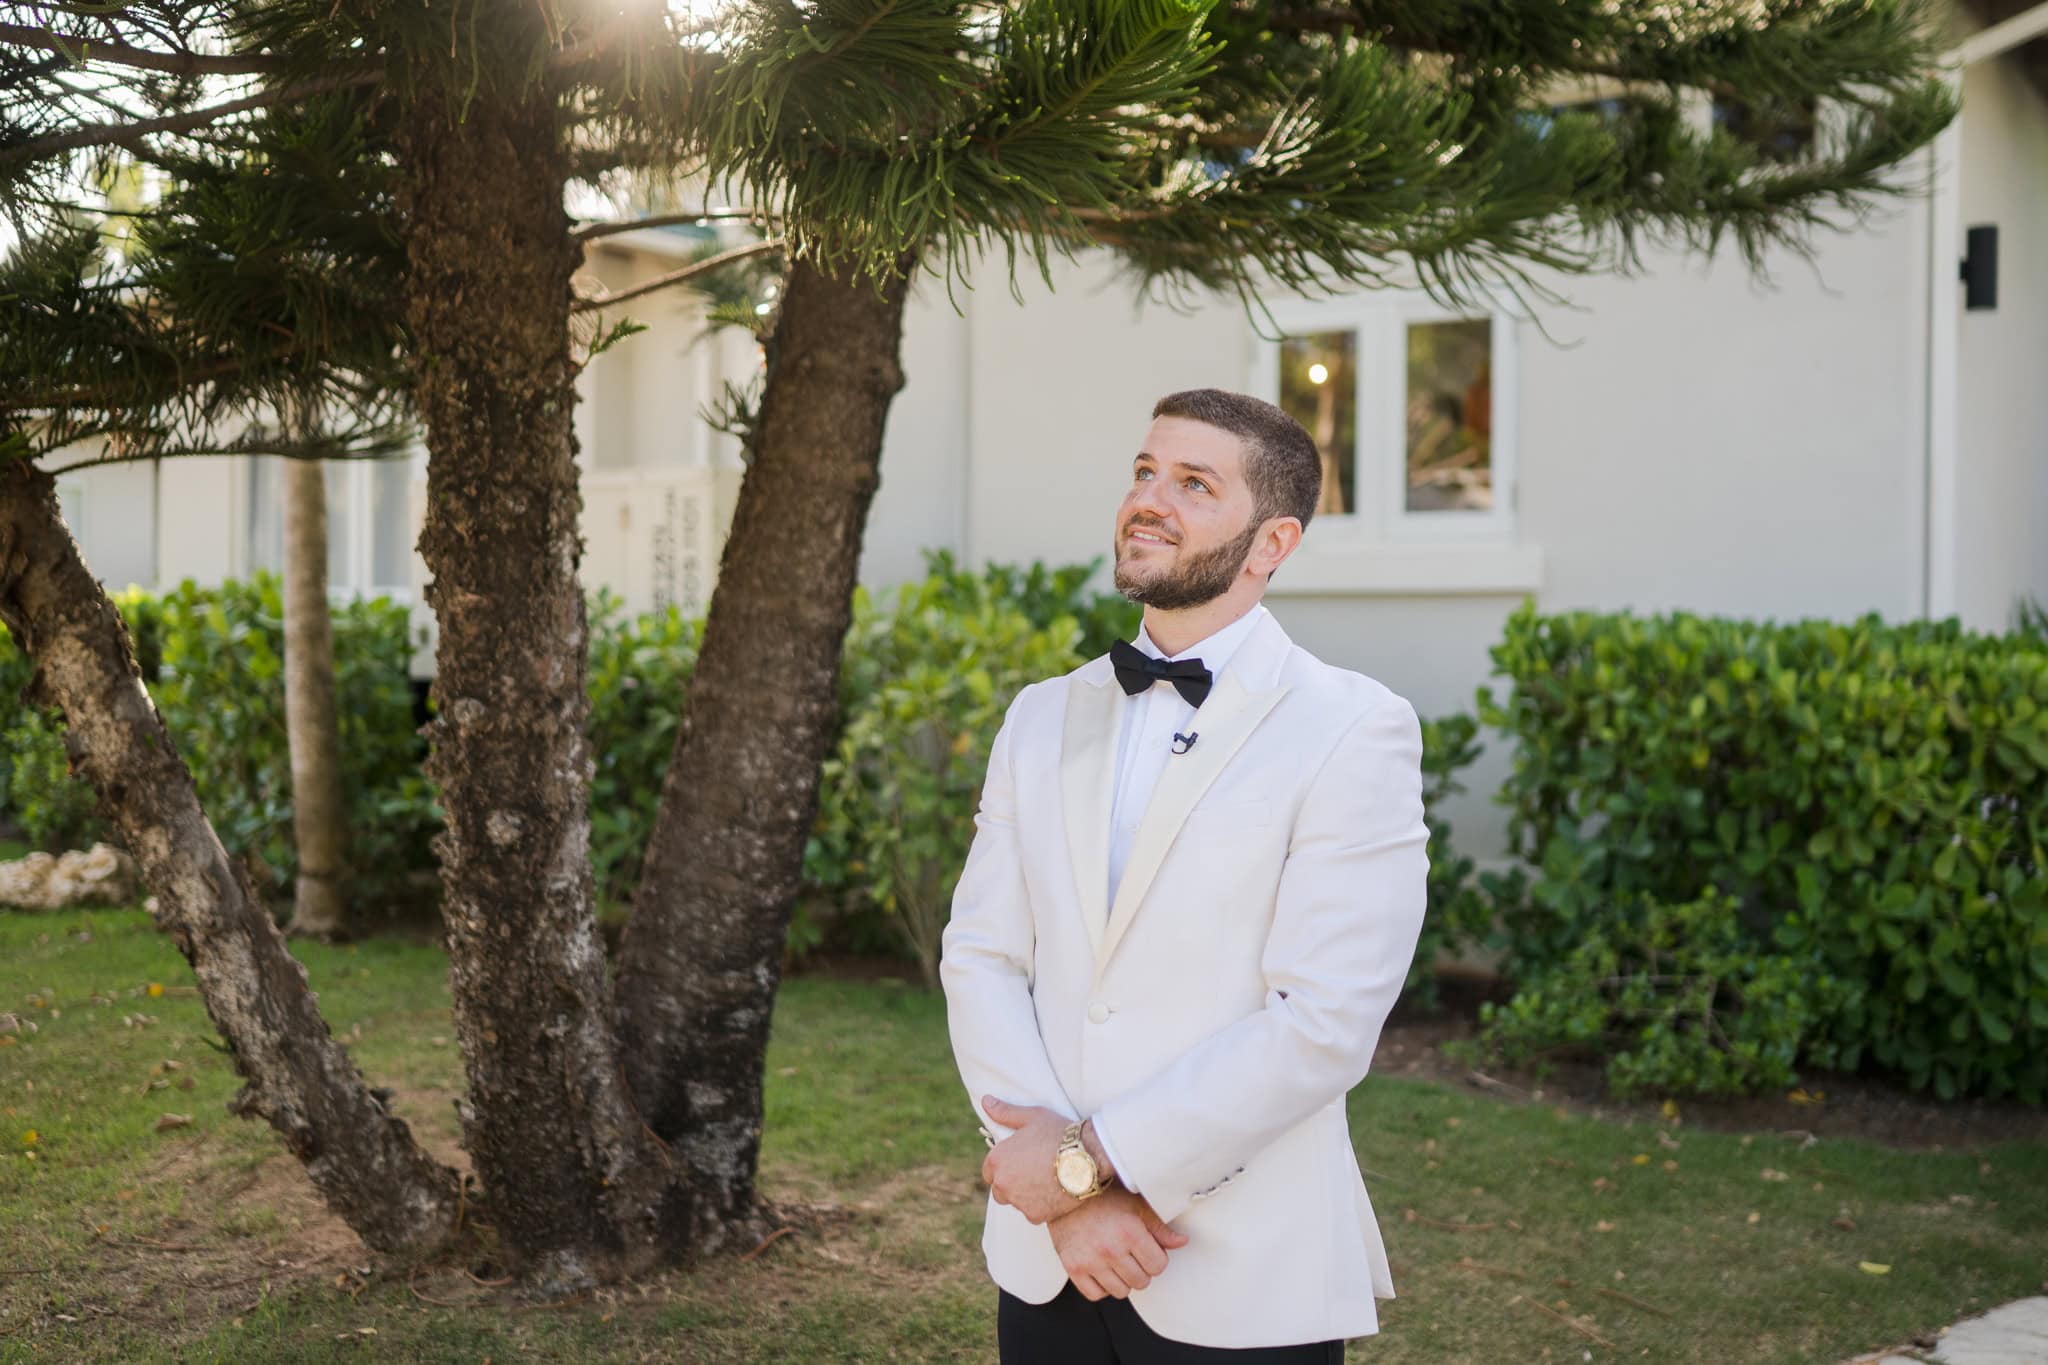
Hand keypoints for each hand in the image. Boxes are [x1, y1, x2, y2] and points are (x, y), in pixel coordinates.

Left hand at [979, 1097, 1080, 1224]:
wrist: (1087, 1156)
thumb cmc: (1059, 1133)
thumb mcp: (1032, 1116)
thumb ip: (1005, 1112)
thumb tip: (986, 1101)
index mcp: (997, 1159)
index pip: (989, 1171)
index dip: (1004, 1167)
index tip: (1020, 1163)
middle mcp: (1002, 1183)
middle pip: (1000, 1190)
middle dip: (1013, 1184)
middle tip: (1035, 1173)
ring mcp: (1018, 1201)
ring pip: (1017, 1202)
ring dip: (1027, 1196)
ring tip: (1048, 1181)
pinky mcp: (1035, 1215)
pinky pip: (1033, 1214)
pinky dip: (1042, 1206)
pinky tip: (1056, 1192)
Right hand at [1049, 1187, 1188, 1300]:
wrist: (1065, 1191)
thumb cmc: (1103, 1195)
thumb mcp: (1136, 1205)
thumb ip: (1160, 1227)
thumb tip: (1182, 1242)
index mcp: (1130, 1232)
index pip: (1158, 1266)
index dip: (1156, 1258)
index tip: (1147, 1249)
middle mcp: (1110, 1249)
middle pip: (1142, 1282)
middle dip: (1141, 1269)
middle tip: (1131, 1254)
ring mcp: (1090, 1261)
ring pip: (1121, 1292)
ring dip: (1123, 1279)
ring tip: (1117, 1261)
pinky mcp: (1073, 1268)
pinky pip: (1096, 1295)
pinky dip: (1102, 1286)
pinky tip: (1102, 1269)